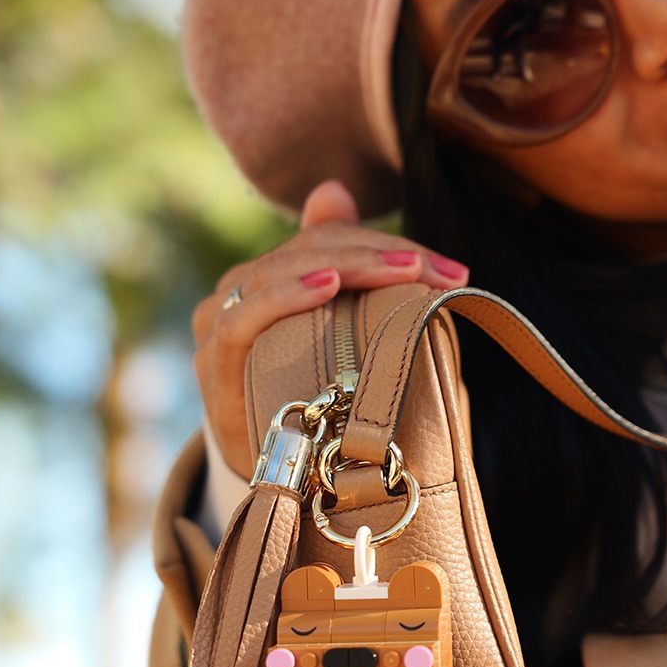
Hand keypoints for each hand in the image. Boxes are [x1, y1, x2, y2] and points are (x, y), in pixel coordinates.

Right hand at [191, 180, 468, 474]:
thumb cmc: (306, 398)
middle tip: (439, 273)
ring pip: (280, 272)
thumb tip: (333, 189)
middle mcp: (236, 292)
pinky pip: (245, 317)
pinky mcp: (213, 362)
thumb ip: (334, 262)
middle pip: (310, 250)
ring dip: (348, 266)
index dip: (389, 244)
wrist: (273, 476)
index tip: (453, 272)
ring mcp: (218, 324)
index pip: (328, 238)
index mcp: (269, 276)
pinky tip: (327, 284)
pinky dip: (287, 295)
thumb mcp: (333, 333)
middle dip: (380, 256)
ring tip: (400, 270)